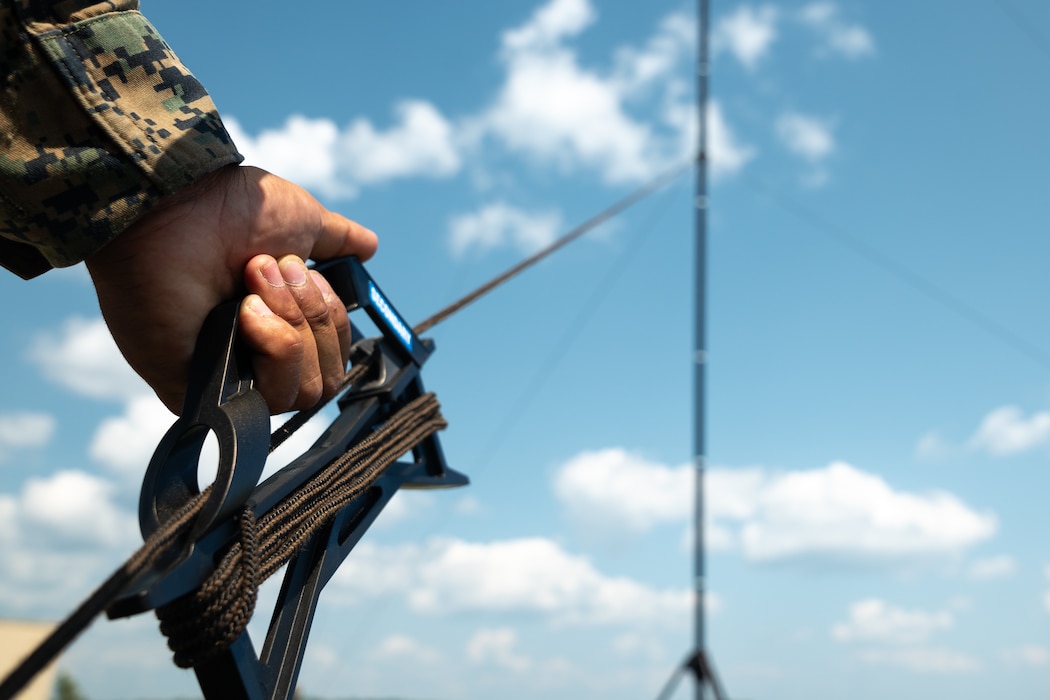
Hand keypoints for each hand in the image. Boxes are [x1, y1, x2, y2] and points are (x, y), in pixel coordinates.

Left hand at [85, 165, 378, 413]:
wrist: (178, 207)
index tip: (307, 275)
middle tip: (272, 273)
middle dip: (313, 319)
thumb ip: (335, 239)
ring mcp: (229, 377)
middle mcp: (255, 357)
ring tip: (252, 286)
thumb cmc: (230, 210)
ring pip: (305, 392)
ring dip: (292, 329)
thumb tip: (368, 246)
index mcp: (278, 325)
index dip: (333, 323)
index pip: (333, 360)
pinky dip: (274, 348)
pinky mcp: (202, 392)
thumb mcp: (301, 221)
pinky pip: (270, 397)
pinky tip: (246, 313)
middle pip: (326, 381)